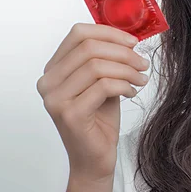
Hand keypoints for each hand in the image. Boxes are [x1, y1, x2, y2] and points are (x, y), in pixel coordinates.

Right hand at [36, 23, 149, 180]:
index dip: (108, 32)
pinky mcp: (70, 114)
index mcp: (53, 69)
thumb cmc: (99, 120)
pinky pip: (103, 86)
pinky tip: (131, 92)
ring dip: (127, 69)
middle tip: (142, 64)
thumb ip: (106, 59)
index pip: (77, 34)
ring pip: (97, 66)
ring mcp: (56, 99)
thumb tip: (128, 38)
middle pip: (89, 48)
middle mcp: (48, 82)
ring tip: (141, 79)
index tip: (132, 42)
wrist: (94, 159)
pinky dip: (124, 85)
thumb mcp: (102, 82)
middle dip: (123, 52)